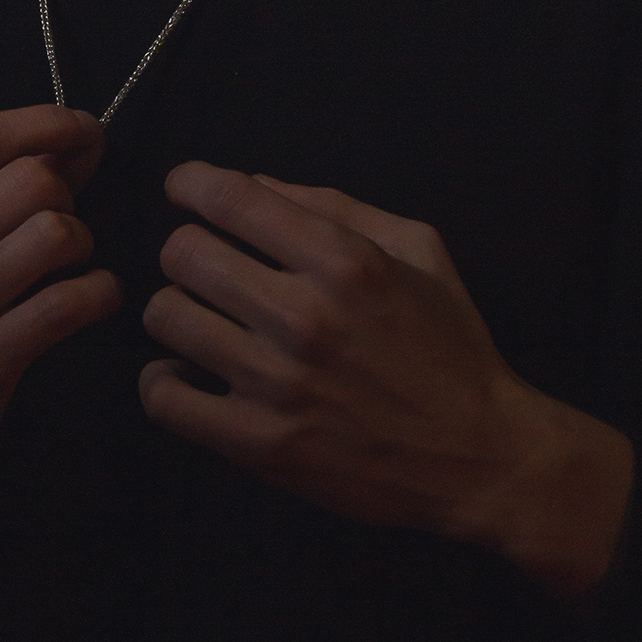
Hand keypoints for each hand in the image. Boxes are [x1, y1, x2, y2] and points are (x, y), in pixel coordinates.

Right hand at [0, 106, 120, 589]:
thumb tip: (64, 145)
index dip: (49, 123)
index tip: (85, 132)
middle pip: (30, 180)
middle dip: (66, 195)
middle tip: (61, 227)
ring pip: (54, 235)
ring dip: (83, 245)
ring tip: (71, 267)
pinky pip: (67, 303)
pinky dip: (100, 293)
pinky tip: (94, 299)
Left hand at [139, 165, 633, 598]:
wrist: (479, 458)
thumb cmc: (451, 349)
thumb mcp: (420, 253)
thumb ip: (338, 208)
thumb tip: (255, 183)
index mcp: (346, 262)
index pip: (231, 198)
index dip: (190, 183)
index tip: (184, 190)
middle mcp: (305, 317)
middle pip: (184, 254)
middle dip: (188, 250)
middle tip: (206, 267)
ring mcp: (277, 384)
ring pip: (166, 316)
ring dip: (177, 311)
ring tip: (202, 321)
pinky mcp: (258, 443)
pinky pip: (163, 396)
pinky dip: (162, 381)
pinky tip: (187, 374)